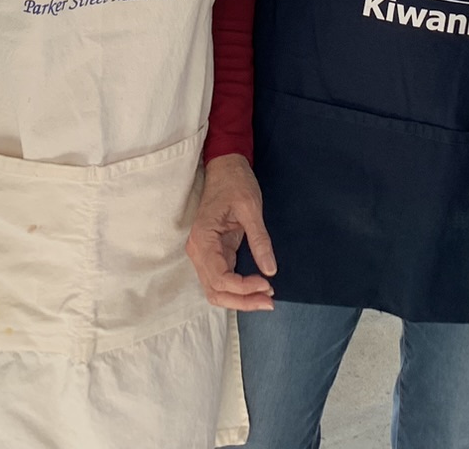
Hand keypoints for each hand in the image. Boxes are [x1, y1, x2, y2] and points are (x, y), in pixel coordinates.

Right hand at [186, 153, 276, 309]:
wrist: (225, 167)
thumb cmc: (235, 183)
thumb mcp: (251, 208)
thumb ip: (259, 240)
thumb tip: (270, 271)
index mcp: (203, 239)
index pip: (220, 277)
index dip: (244, 288)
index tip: (267, 284)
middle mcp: (198, 251)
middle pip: (215, 290)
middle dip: (242, 300)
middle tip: (270, 301)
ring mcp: (203, 253)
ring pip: (216, 290)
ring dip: (239, 299)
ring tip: (265, 299)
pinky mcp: (213, 253)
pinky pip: (221, 279)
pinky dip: (236, 289)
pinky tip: (256, 289)